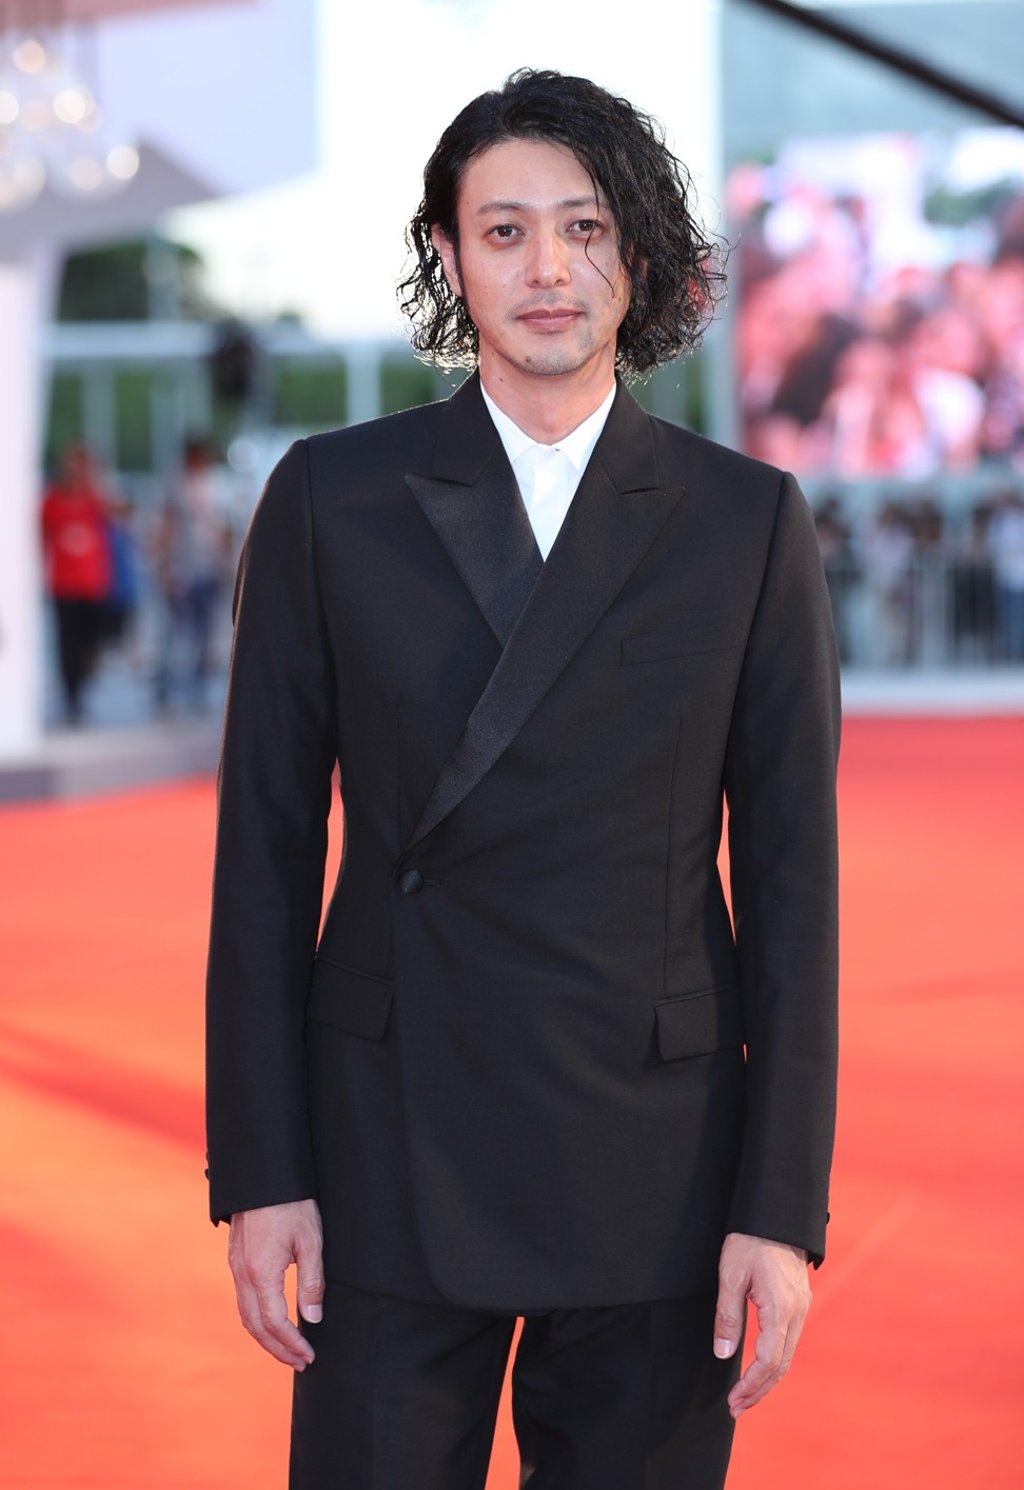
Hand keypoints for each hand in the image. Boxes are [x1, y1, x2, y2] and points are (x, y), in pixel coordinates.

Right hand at [228, 1198, 323, 1369]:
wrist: (264, 1175)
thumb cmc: (292, 1204)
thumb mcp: (310, 1241)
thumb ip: (311, 1283)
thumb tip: (313, 1320)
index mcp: (261, 1273)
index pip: (274, 1323)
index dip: (292, 1344)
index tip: (309, 1356)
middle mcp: (242, 1274)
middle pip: (255, 1326)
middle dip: (278, 1349)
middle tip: (300, 1362)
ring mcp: (235, 1267)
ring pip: (246, 1315)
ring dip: (266, 1338)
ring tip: (288, 1350)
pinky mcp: (236, 1260)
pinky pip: (243, 1300)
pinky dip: (257, 1320)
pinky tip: (273, 1322)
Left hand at [713, 1231, 810, 1416]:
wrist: (776, 1215)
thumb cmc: (750, 1241)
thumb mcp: (730, 1276)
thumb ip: (728, 1316)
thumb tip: (723, 1353)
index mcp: (780, 1308)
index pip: (768, 1360)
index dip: (751, 1385)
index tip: (733, 1400)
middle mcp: (797, 1312)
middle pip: (781, 1365)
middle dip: (759, 1390)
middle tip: (736, 1408)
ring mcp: (801, 1307)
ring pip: (787, 1355)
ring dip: (767, 1379)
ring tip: (745, 1396)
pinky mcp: (799, 1302)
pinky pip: (789, 1341)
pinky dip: (775, 1361)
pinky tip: (760, 1368)